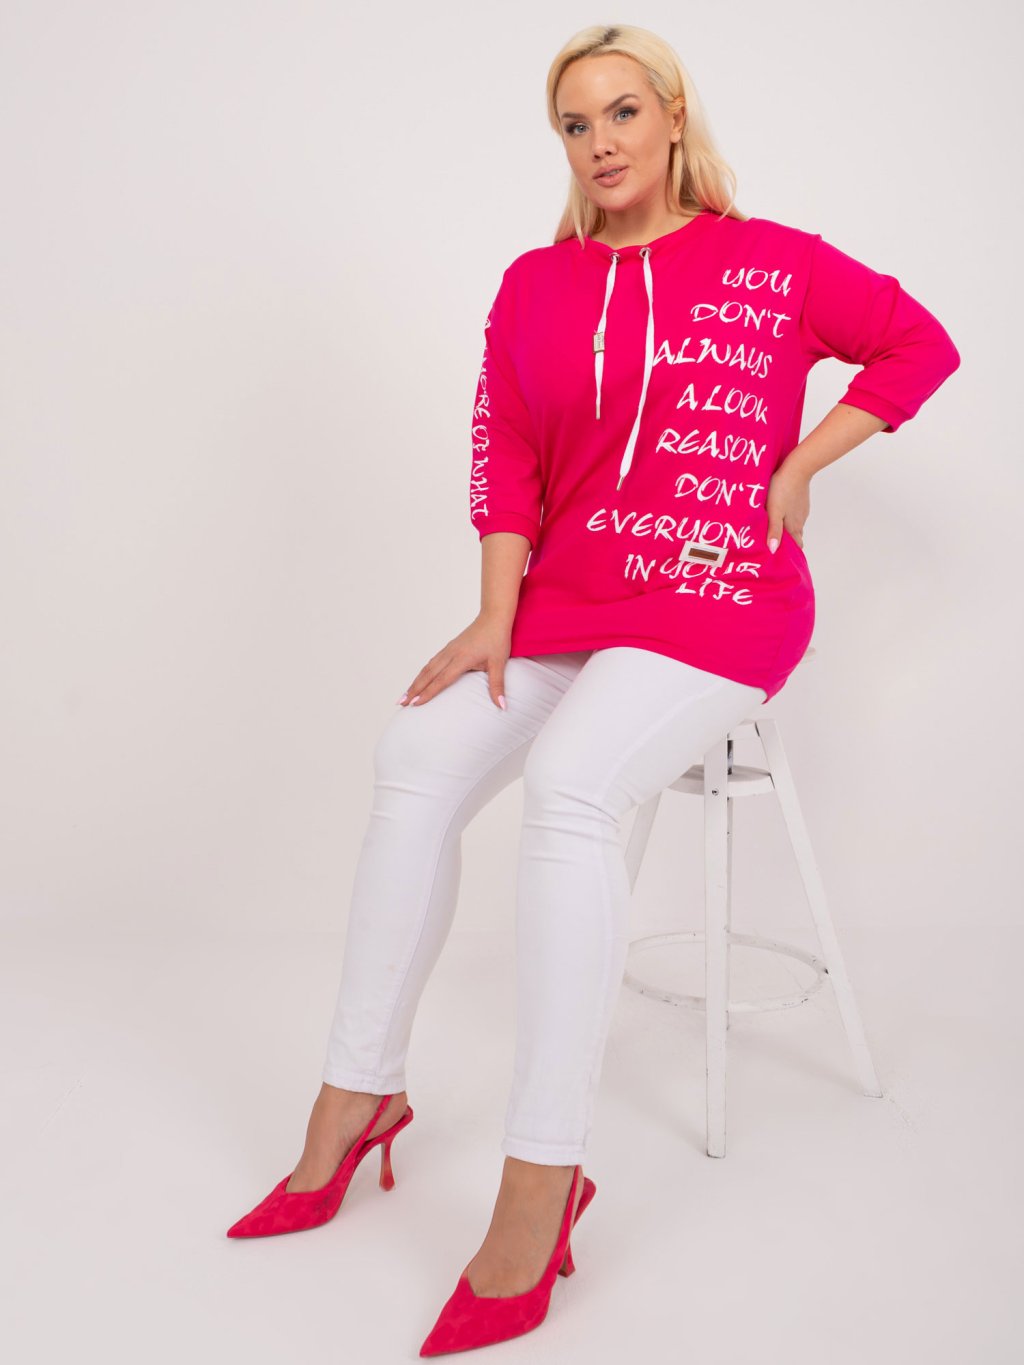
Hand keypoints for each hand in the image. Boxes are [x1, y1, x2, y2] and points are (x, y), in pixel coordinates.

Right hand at [397, 613, 511, 709]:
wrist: (494, 617)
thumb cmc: (497, 639)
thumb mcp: (499, 663)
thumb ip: (497, 686)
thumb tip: (502, 706)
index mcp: (462, 658)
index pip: (441, 680)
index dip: (428, 693)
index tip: (415, 703)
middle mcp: (451, 654)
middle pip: (428, 674)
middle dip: (413, 689)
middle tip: (401, 702)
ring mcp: (448, 650)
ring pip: (427, 668)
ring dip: (415, 681)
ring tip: (405, 694)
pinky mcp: (449, 647)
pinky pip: (432, 662)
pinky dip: (423, 673)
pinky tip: (419, 679)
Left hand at [766, 465, 809, 552]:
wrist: (798, 469)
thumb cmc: (782, 490)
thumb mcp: (774, 512)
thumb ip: (774, 531)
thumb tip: (773, 551)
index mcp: (793, 527)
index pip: (796, 546)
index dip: (790, 552)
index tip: (780, 556)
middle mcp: (800, 521)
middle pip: (796, 537)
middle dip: (788, 543)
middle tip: (775, 544)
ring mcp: (802, 511)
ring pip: (796, 525)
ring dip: (788, 529)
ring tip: (775, 529)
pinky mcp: (801, 501)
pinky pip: (796, 514)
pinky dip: (790, 518)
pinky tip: (781, 513)